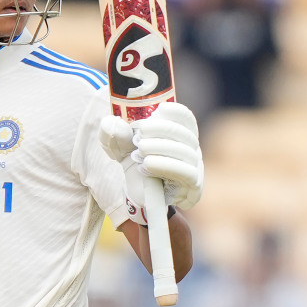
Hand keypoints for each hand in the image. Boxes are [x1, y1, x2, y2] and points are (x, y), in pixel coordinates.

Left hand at [99, 102, 203, 223]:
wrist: (140, 198)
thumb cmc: (135, 165)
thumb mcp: (121, 147)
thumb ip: (115, 134)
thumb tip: (110, 123)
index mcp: (180, 136)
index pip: (186, 119)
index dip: (176, 112)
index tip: (160, 109)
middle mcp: (192, 150)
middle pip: (185, 134)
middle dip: (161, 130)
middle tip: (138, 135)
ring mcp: (195, 168)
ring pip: (185, 152)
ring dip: (160, 148)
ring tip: (139, 151)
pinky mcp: (193, 187)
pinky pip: (186, 173)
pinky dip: (165, 165)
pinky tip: (146, 165)